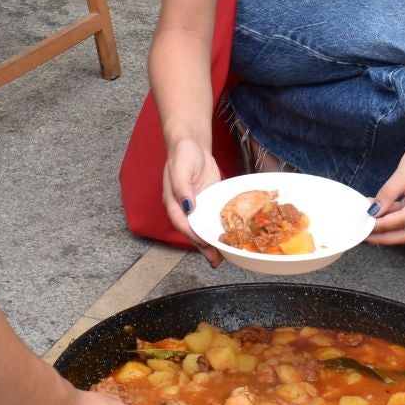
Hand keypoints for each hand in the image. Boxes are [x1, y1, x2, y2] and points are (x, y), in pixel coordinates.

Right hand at [162, 135, 223, 264]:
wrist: (193, 145)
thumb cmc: (183, 155)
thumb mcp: (181, 168)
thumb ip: (182, 187)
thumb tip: (188, 206)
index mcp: (174, 203)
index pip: (182, 223)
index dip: (192, 234)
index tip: (203, 243)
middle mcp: (185, 209)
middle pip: (193, 231)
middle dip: (204, 246)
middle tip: (215, 259)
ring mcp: (198, 207)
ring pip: (204, 228)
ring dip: (212, 242)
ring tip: (224, 257)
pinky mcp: (209, 203)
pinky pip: (214, 218)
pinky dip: (220, 229)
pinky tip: (230, 238)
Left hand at [369, 132, 404, 244]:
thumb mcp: (404, 173)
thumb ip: (388, 194)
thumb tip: (373, 211)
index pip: (402, 222)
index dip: (381, 226)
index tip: (363, 226)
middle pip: (404, 234)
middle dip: (382, 236)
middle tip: (362, 234)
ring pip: (403, 228)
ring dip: (384, 228)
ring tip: (364, 223)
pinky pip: (403, 218)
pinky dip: (389, 217)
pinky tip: (374, 212)